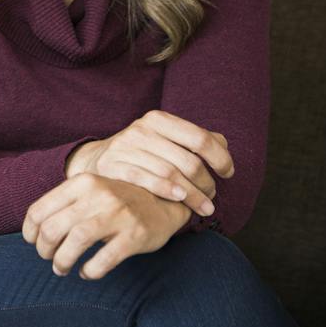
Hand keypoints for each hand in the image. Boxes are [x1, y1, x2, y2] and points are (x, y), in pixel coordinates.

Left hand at [23, 175, 191, 279]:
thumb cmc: (117, 202)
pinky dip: (90, 270)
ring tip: (61, 269)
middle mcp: (98, 195)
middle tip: (48, 258)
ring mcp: (119, 214)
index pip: (40, 210)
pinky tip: (86, 273)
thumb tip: (33, 231)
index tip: (32, 242)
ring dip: (62, 261)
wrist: (164, 202)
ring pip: (76, 241)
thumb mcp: (90, 192)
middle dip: (44, 249)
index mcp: (82, 182)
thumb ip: (64, 204)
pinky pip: (104, 258)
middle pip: (54, 228)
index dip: (30, 232)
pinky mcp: (136, 235)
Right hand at [65, 110, 232, 218]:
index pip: (200, 138)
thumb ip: (195, 140)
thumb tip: (223, 144)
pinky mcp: (112, 165)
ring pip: (170, 174)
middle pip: (188, 161)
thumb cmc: (142, 152)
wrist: (97, 159)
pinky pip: (145, 180)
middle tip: (213, 197)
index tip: (228, 173)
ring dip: (193, 195)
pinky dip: (166, 191)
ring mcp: (125, 147)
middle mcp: (141, 129)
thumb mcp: (166, 139)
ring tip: (205, 207)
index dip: (220, 158)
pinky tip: (180, 201)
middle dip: (207, 183)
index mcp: (159, 119)